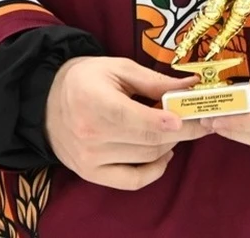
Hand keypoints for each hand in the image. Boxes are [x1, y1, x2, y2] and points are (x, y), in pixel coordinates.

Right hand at [46, 57, 209, 189]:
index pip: (138, 120)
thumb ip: (155, 81)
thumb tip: (192, 85)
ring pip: (146, 157)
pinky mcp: (90, 173)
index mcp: (94, 102)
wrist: (46, 101)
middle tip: (203, 119)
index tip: (193, 117)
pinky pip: (132, 180)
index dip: (169, 121)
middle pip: (149, 140)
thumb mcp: (119, 68)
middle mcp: (90, 135)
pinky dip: (154, 170)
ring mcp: (89, 158)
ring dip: (170, 143)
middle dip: (183, 131)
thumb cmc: (86, 79)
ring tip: (179, 127)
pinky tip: (164, 153)